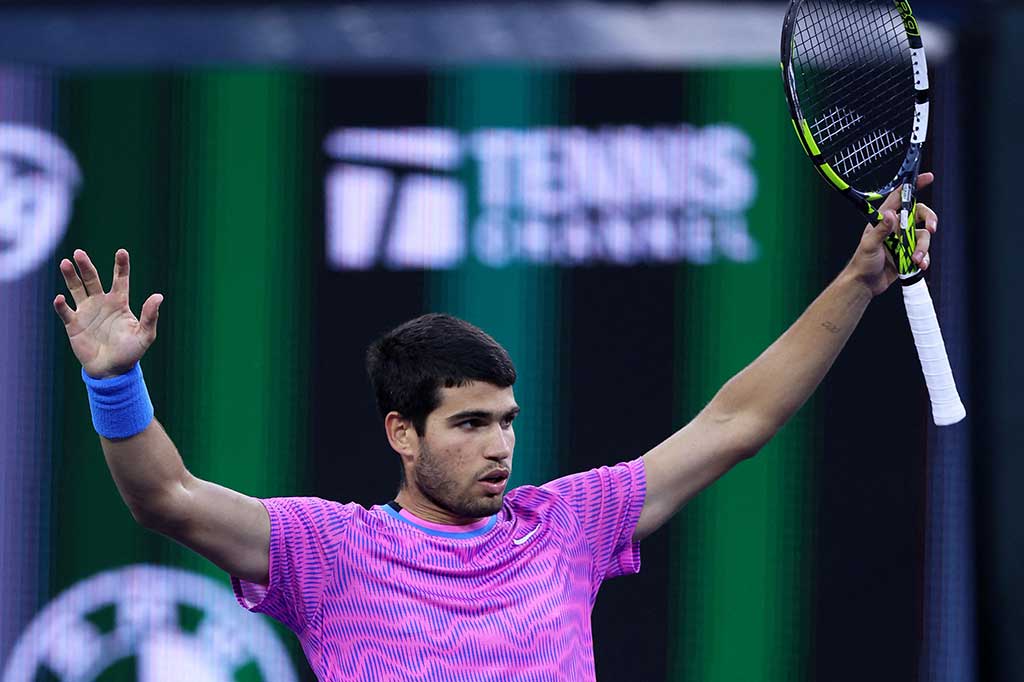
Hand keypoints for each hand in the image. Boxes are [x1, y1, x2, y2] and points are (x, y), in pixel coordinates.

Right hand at [54, 249, 163, 378]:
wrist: (112, 371)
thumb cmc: (131, 352)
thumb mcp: (145, 335)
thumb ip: (150, 316)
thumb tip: (159, 296)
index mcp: (119, 303)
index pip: (120, 280)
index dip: (121, 266)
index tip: (122, 252)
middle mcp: (101, 303)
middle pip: (92, 279)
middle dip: (86, 266)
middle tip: (79, 253)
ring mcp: (86, 312)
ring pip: (76, 289)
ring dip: (70, 277)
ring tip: (66, 263)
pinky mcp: (73, 324)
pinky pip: (65, 311)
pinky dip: (61, 305)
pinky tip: (60, 299)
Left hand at [846, 172, 937, 296]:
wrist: (866, 284)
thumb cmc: (862, 262)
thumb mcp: (869, 245)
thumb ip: (881, 230)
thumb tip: (891, 214)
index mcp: (884, 219)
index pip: (900, 197)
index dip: (913, 185)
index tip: (928, 177)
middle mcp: (896, 227)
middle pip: (920, 214)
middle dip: (929, 219)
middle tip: (932, 228)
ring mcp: (904, 240)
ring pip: (924, 236)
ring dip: (923, 248)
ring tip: (915, 260)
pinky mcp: (909, 253)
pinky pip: (924, 251)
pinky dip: (924, 258)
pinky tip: (919, 265)